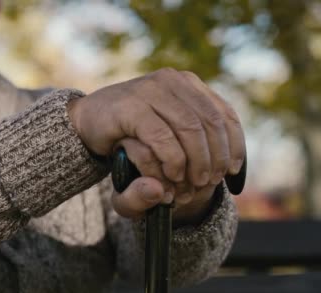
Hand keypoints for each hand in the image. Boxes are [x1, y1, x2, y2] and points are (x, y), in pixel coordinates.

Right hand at [67, 68, 244, 219]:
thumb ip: (192, 143)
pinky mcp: (131, 107)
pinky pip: (162, 136)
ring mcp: (150, 90)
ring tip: (193, 184)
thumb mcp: (166, 138)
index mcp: (186, 83)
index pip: (224, 113)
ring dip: (197, 161)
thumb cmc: (130, 133)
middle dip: (215, 157)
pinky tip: (172, 175)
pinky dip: (172, 160)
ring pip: (190, 128)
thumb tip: (227, 156)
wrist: (86, 123)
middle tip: (210, 182)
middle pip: (210, 123)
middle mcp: (171, 81)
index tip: (233, 171)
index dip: (235, 144)